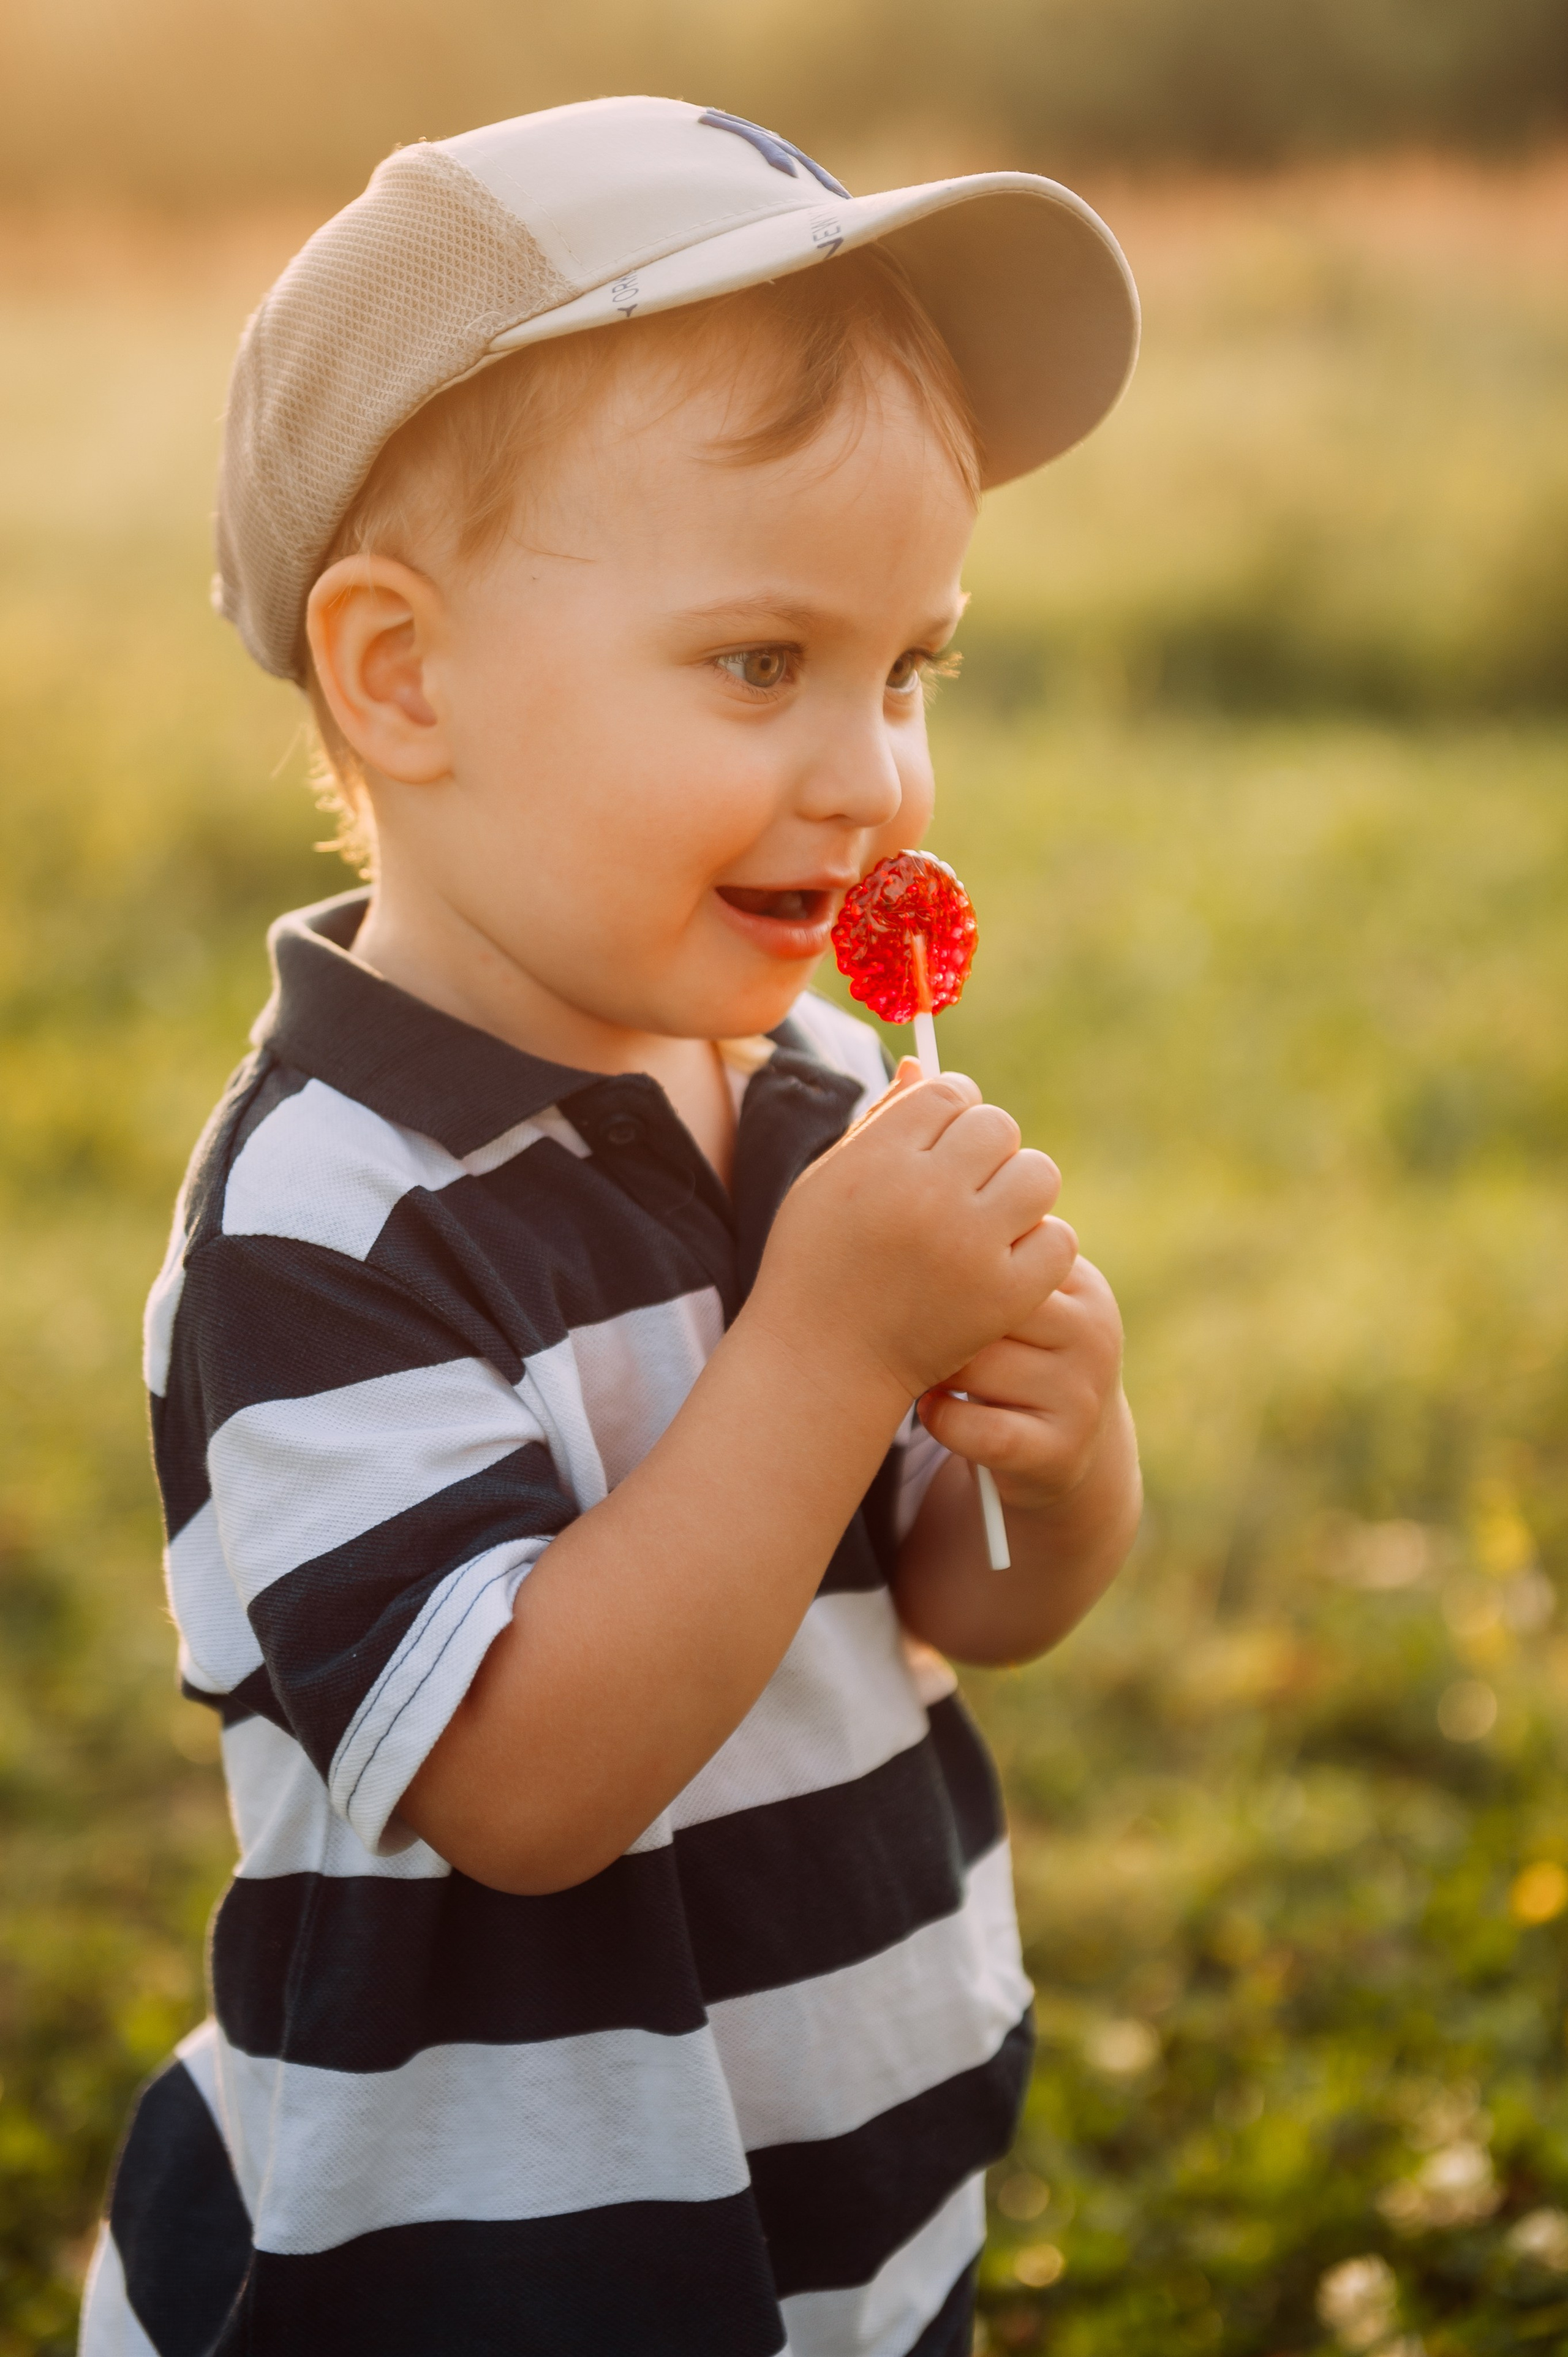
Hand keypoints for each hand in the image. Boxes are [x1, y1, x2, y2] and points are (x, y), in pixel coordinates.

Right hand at [748, 1059, 1075, 1406]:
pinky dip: (1039, 1244)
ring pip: (1037, 1174)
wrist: (822, 1361)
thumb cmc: (818, 1261)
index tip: (937, 1143)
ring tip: (986, 1218)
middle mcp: (927, 1195)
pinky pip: (1059, 1238)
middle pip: (996, 1126)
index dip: (948, 1110)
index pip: (948, 1091)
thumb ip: (880, 1120)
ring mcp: (970, 1247)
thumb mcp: (828, 1180)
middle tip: (960, 1185)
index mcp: (878, 1159)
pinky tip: (1003, 1258)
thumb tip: (926, 1064)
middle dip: (983, 1149)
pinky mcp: (1005, 1295)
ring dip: (1017, 1190)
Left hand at [917, 1255, 1125, 1509]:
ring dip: (935, 1369)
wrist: (1072, 1446)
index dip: (947, 1270)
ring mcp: (1081, 1396)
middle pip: (986, 1309)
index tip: (912, 1276)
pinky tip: (931, 1407)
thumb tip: (924, 1214)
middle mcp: (1093, 1336)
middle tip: (907, 1326)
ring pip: (976, 1368)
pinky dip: (940, 1417)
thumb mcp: (1029, 1301)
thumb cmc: (1026, 1355)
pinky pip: (977, 1429)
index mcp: (1084, 1286)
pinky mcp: (1058, 1451)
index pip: (1003, 1257)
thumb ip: (993, 1257)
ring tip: (920, 1366)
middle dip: (938, 1321)